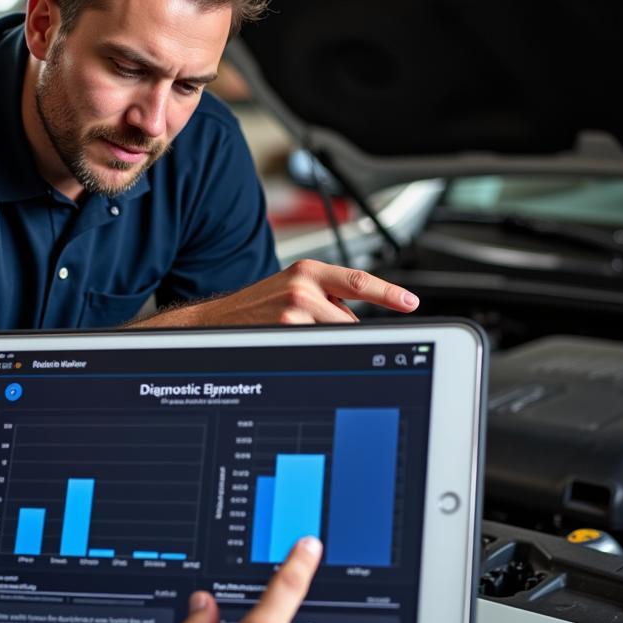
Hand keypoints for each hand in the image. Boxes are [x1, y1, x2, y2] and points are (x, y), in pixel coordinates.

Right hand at [142, 260, 417, 326]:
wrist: (211, 324)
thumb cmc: (253, 313)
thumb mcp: (289, 291)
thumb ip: (324, 298)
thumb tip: (354, 320)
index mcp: (307, 271)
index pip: (359, 281)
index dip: (389, 293)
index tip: (410, 302)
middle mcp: (303, 285)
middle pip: (350, 320)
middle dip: (340, 333)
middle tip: (310, 334)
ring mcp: (295, 309)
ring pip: (336, 337)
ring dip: (324, 343)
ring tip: (288, 336)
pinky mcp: (286, 329)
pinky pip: (318, 348)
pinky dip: (309, 352)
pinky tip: (283, 343)